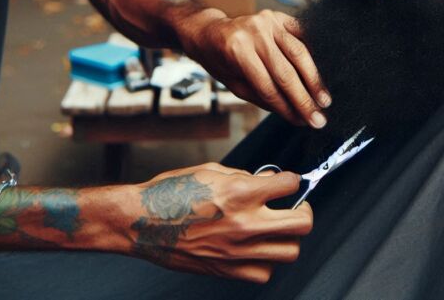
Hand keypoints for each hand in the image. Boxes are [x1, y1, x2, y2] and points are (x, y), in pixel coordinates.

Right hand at [125, 163, 312, 282]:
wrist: (140, 221)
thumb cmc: (170, 193)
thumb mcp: (211, 171)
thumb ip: (245, 176)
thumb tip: (268, 181)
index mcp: (241, 192)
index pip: (291, 184)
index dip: (292, 181)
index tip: (287, 183)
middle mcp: (245, 222)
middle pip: (303, 223)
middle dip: (303, 212)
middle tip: (294, 208)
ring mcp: (238, 250)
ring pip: (290, 251)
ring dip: (287, 238)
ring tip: (274, 230)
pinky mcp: (227, 270)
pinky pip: (265, 272)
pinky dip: (265, 262)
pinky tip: (255, 249)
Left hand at [178, 8, 330, 127]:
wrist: (211, 31)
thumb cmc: (220, 61)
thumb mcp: (235, 84)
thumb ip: (265, 99)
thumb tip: (296, 116)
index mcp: (237, 51)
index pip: (268, 87)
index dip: (287, 107)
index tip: (303, 123)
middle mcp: (254, 33)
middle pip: (286, 72)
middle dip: (304, 98)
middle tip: (319, 118)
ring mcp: (268, 21)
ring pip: (299, 53)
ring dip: (314, 80)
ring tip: (324, 100)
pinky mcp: (278, 15)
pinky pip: (302, 35)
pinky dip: (314, 53)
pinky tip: (325, 71)